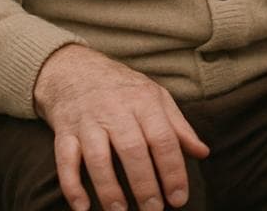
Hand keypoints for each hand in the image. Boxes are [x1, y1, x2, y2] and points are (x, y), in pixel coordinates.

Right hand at [32, 44, 208, 210]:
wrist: (75, 70)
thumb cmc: (124, 89)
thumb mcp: (156, 97)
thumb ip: (179, 127)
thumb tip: (203, 152)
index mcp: (144, 102)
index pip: (163, 139)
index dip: (172, 171)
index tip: (179, 198)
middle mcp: (116, 111)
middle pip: (132, 150)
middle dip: (144, 184)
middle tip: (154, 210)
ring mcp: (88, 122)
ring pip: (98, 157)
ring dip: (109, 188)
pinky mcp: (64, 132)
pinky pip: (65, 161)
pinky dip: (72, 185)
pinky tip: (83, 207)